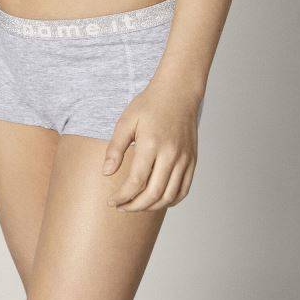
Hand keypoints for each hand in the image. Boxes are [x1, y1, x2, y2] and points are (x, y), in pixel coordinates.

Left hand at [101, 79, 201, 210]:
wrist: (178, 93)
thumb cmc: (149, 105)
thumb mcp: (126, 121)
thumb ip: (116, 148)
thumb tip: (107, 173)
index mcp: (151, 144)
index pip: (136, 181)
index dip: (123, 196)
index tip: (111, 201)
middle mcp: (171, 155)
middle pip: (153, 194)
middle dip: (134, 206)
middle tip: (121, 207)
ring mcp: (184, 159)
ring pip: (169, 196)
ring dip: (151, 207)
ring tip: (136, 205)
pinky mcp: (192, 161)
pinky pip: (183, 190)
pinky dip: (170, 201)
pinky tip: (156, 200)